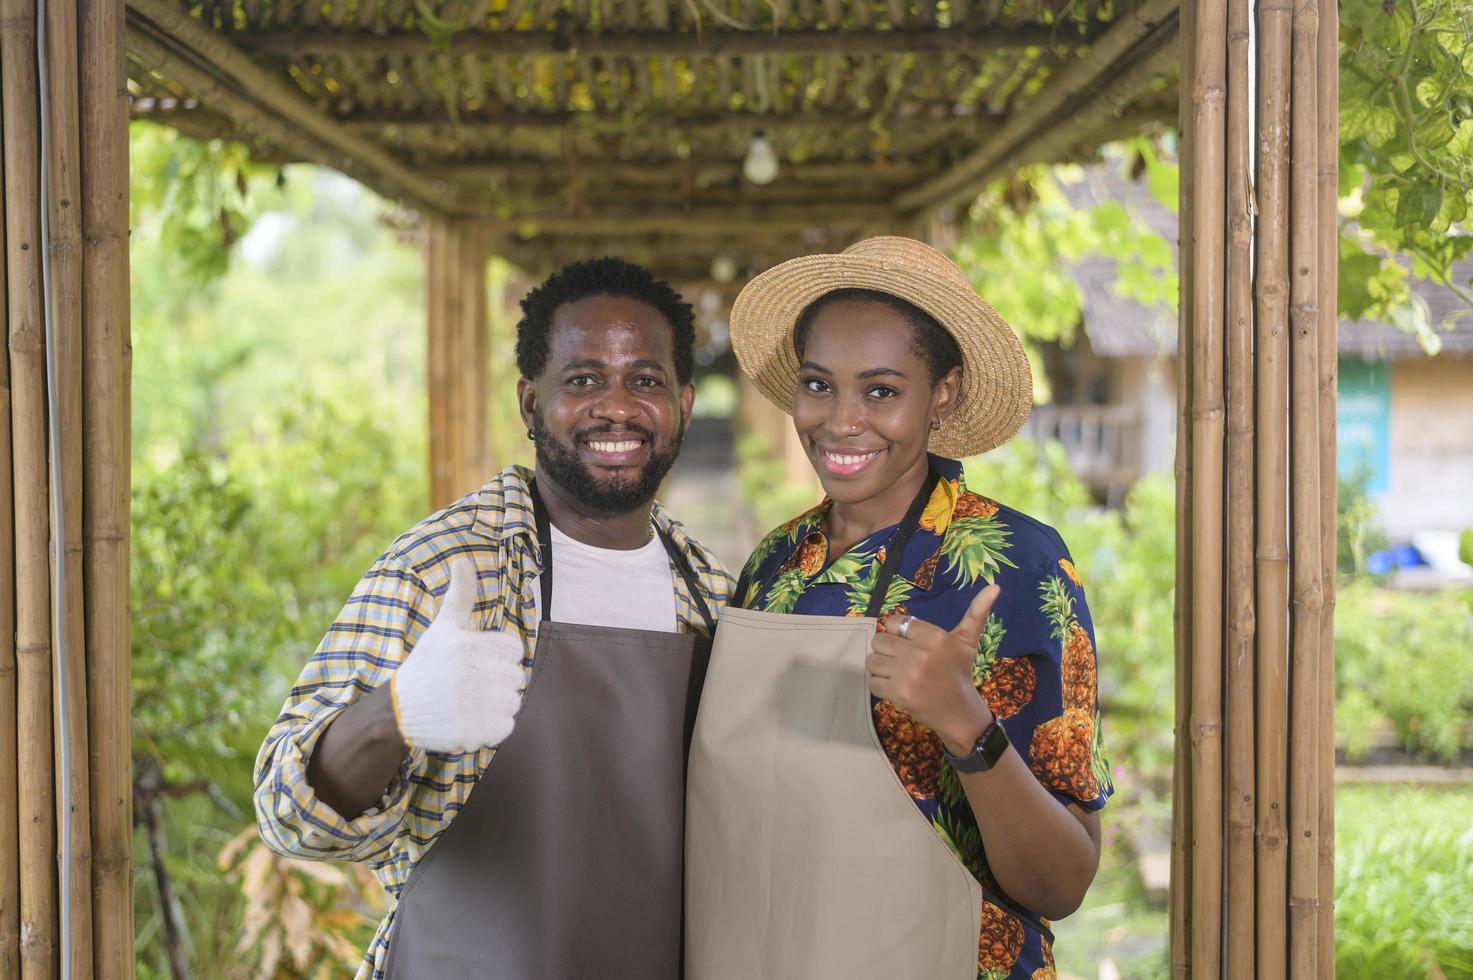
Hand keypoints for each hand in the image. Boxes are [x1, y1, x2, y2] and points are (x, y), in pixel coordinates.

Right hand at [390, 559, 526, 752]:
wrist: (399, 709)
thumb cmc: (428, 663)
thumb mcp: (444, 626)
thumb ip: (461, 594)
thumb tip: (462, 559)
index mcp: (471, 647)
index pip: (515, 650)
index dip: (497, 655)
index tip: (474, 659)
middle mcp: (475, 676)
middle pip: (516, 678)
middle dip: (497, 680)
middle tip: (468, 682)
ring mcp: (476, 707)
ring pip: (513, 703)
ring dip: (495, 704)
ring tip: (467, 700)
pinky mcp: (476, 733)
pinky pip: (506, 728)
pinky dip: (491, 727)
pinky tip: (467, 719)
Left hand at [867, 585, 1001, 755]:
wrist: (959, 712)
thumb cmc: (959, 672)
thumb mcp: (967, 641)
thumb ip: (976, 612)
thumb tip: (995, 586)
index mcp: (935, 636)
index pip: (894, 622)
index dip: (897, 633)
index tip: (909, 644)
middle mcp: (920, 653)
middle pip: (879, 640)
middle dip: (888, 650)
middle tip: (903, 661)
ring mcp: (907, 674)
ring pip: (872, 661)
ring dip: (882, 668)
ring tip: (899, 674)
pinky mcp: (897, 694)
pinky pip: (872, 682)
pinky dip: (880, 686)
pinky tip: (897, 688)